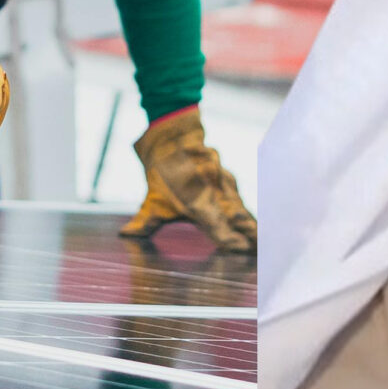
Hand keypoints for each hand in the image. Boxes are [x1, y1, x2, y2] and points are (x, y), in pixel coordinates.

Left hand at [119, 106, 255, 251]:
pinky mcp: (228, 179)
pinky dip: (244, 211)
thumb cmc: (162, 170)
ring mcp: (224, 183)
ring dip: (251, 224)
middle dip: (252, 236)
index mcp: (197, 202)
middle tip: (261, 252)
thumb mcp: (153, 198)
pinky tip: (251, 222)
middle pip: (239, 219)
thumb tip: (125, 234)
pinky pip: (238, 197)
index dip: (231, 240)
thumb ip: (145, 221)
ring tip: (262, 243)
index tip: (243, 251)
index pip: (218, 227)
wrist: (173, 135)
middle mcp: (214, 193)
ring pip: (242, 207)